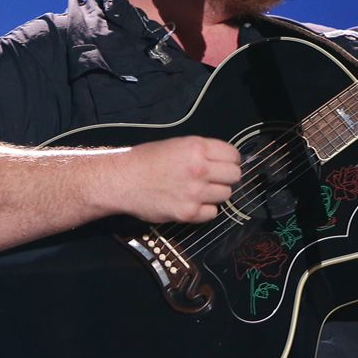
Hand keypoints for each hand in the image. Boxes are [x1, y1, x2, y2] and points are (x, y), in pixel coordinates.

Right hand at [105, 136, 241, 222]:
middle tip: (214, 178)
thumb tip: (223, 160)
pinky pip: (212, 213)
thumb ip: (202, 152)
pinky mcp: (188, 213)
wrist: (122, 181)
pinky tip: (193, 203)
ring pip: (226, 195)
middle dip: (227, 177)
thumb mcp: (176, 145)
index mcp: (197, 148)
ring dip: (216, 193)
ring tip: (199, 191)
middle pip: (235, 175)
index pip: (233, 155)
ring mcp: (195, 193)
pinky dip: (205, 210)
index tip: (224, 164)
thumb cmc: (145, 161)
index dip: (230, 160)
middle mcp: (199, 169)